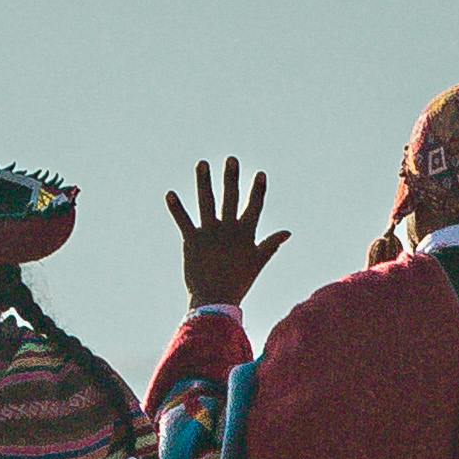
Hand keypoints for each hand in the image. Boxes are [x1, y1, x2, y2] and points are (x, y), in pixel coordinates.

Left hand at [166, 158, 290, 309]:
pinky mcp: (192, 240)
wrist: (215, 299)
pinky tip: (170, 193)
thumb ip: (271, 244)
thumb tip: (288, 232)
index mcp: (245, 234)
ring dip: (203, 182)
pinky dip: (176, 208)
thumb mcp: (258, 261)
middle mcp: (228, 230)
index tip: (259, 173)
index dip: (257, 190)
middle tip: (231, 159)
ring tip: (202, 164)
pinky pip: (183, 220)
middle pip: (230, 199)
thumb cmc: (238, 281)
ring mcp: (209, 234)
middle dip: (231, 178)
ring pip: (206, 202)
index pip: (254, 207)